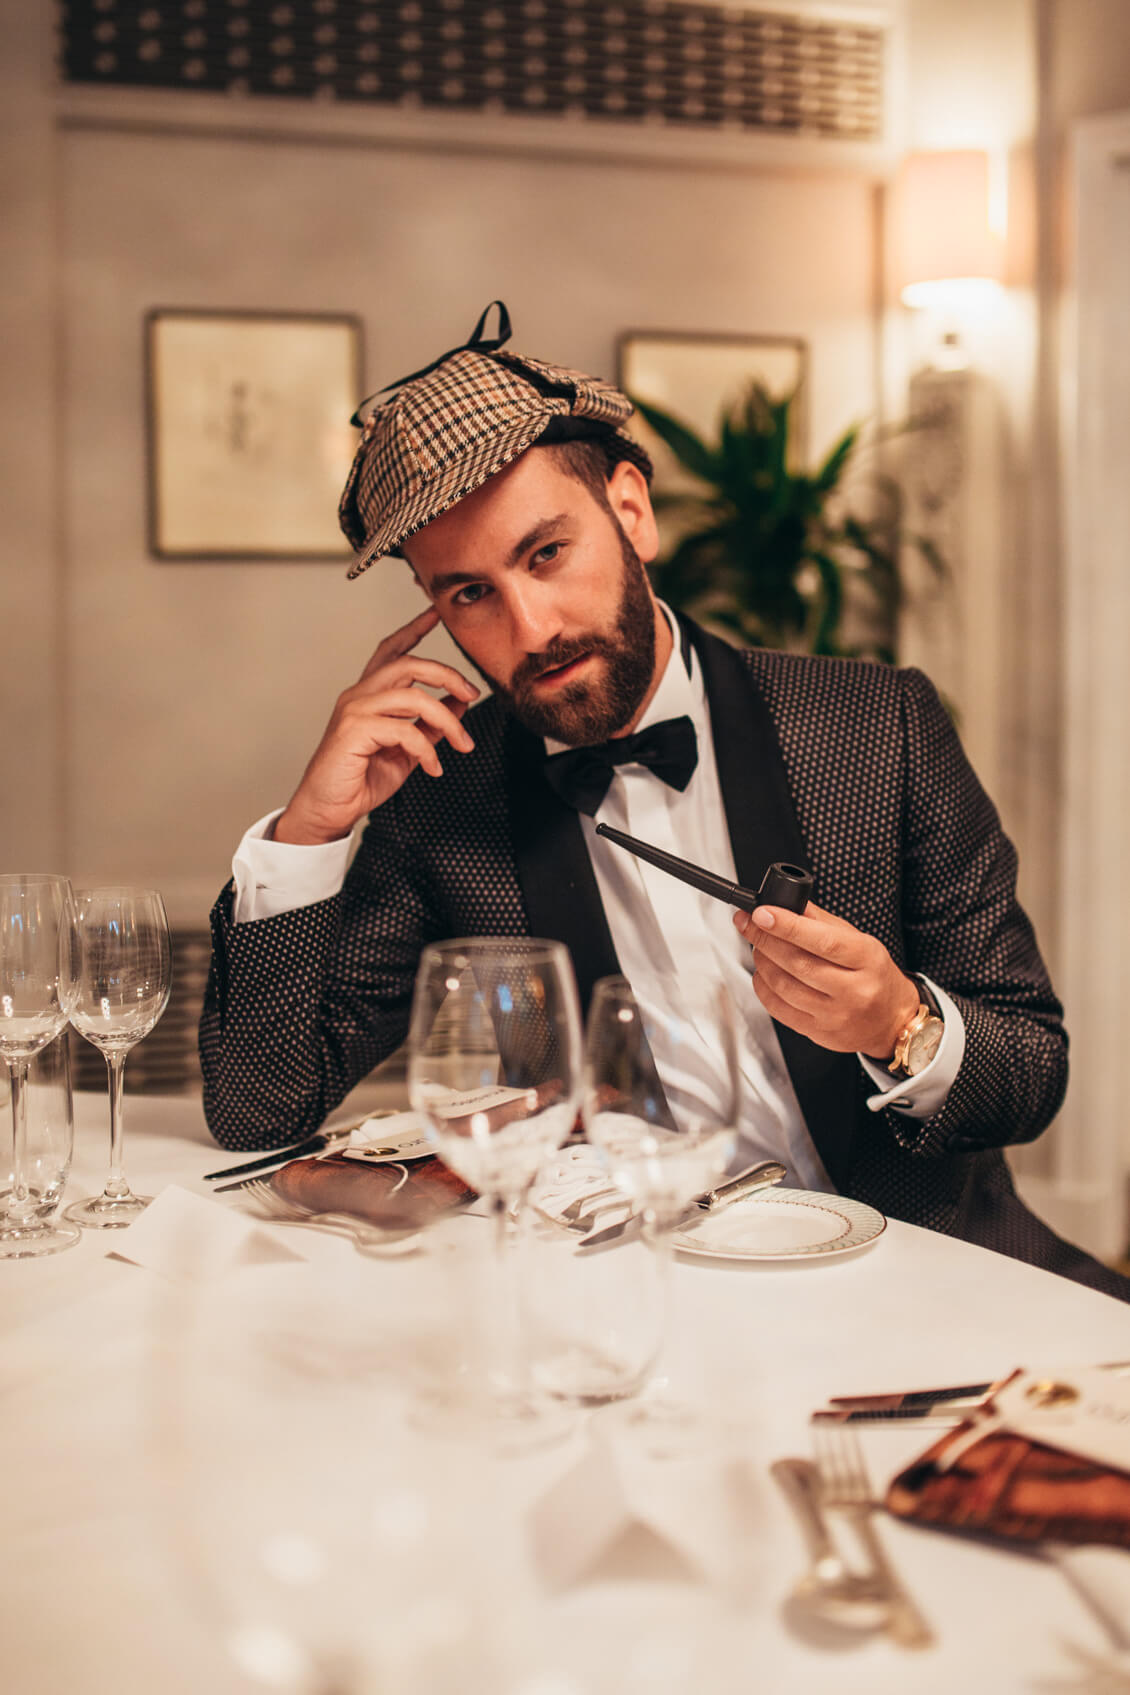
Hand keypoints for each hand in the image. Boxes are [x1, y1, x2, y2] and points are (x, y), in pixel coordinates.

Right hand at [274, 607, 479, 845]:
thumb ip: (430, 724)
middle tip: (473, 693)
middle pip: (407, 664)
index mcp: (369, 695)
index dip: (413, 629)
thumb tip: (460, 703)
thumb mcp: (407, 749)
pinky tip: (433, 768)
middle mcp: (359, 695)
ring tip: (462, 745)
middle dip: (447, 674)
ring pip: (413, 697)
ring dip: (447, 720)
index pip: (390, 651)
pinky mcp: (353, 730)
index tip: (435, 612)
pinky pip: (406, 729)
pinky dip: (427, 750)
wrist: (329, 810)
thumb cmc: (361, 779)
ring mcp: (354, 710)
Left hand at [733, 901, 919, 1059]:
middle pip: (797, 963)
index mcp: (866, 959)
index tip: (762, 913)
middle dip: (765, 939)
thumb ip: (821, 922)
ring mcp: (835, 1015)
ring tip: (758, 946)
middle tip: (749, 924)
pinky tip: (763, 973)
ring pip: (783, 986)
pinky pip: (778, 1009)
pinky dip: (763, 987)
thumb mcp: (860, 941)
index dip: (787, 926)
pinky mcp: (818, 1033)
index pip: (823, 941)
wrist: (891, 1021)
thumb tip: (786, 904)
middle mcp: (853, 990)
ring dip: (762, 962)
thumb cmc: (874, 976)